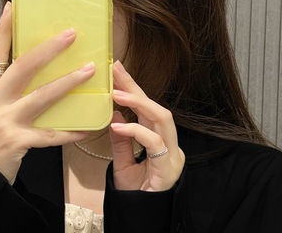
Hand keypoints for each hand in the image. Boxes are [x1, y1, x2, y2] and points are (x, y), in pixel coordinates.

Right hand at [0, 2, 90, 182]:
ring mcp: (5, 121)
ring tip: (89, 69)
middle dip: (48, 49)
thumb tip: (32, 63)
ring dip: (68, 82)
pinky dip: (72, 130)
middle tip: (70, 34)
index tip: (11, 6)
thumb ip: (5, 85)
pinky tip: (90, 125)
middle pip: (23, 68)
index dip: (3, 29)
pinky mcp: (18, 142)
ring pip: (42, 97)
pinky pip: (52, 135)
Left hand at [109, 61, 184, 191]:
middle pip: (155, 107)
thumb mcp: (122, 162)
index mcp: (157, 139)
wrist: (141, 218)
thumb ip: (121, 140)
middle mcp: (168, 142)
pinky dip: (135, 131)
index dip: (133, 87)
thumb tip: (115, 114)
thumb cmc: (135, 191)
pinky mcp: (169, 167)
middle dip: (136, 87)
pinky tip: (117, 125)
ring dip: (139, 102)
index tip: (117, 70)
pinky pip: (153, 143)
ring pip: (162, 118)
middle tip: (116, 70)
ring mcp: (171, 154)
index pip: (145, 108)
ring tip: (116, 93)